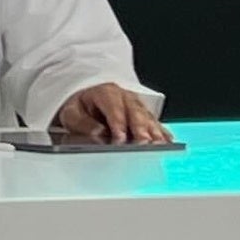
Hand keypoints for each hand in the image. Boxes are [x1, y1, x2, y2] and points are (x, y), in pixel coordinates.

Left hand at [50, 83, 175, 147]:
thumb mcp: (72, 113)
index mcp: (106, 93)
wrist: (89, 99)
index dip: (118, 124)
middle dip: (141, 129)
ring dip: (155, 132)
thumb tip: (97, 135)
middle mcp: (126, 98)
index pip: (114, 109)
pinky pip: (157, 124)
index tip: (119, 139)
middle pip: (136, 113)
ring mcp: (138, 106)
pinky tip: (168, 142)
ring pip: (149, 118)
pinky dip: (163, 133)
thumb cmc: (81, 107)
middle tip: (144, 144)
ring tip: (159, 146)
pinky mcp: (146, 116)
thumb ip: (83, 124)